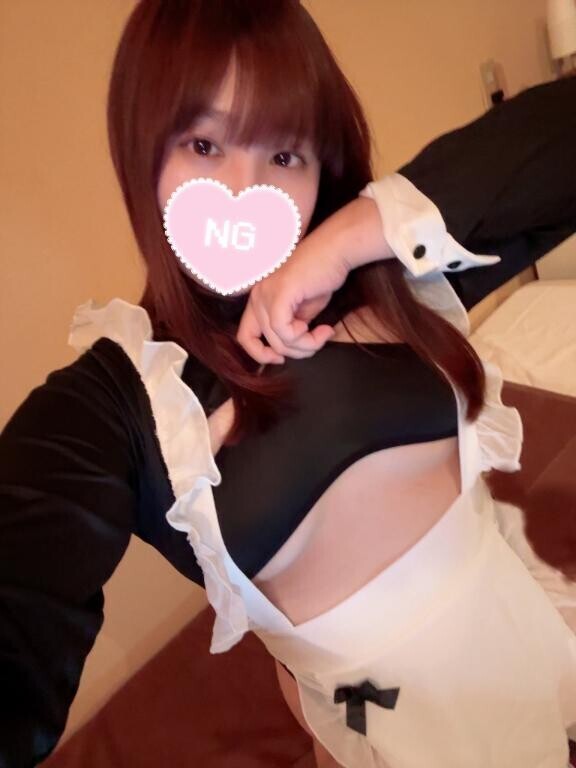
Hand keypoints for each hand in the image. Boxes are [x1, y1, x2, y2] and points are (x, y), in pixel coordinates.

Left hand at [235, 231, 349, 363]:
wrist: (336, 250)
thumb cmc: (322, 275)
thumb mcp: (303, 311)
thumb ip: (292, 328)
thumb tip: (293, 349)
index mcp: (258, 299)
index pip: (244, 337)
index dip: (261, 355)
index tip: (282, 359)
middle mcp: (256, 297)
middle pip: (267, 344)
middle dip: (296, 351)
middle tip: (318, 341)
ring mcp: (265, 294)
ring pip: (279, 341)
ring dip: (306, 346)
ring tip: (324, 333)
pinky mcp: (279, 295)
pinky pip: (285, 332)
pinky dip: (305, 338)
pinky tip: (321, 328)